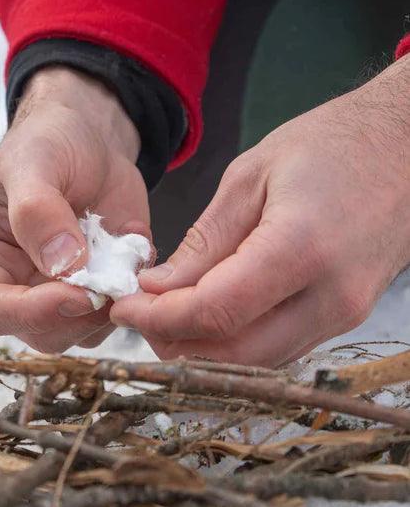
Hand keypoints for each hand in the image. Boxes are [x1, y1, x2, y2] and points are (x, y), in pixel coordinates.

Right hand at [0, 66, 148, 352]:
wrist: (87, 141)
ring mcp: (54, 295)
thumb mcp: (33, 162)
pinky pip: (115, 316)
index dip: (31, 312)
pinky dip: (131, 295)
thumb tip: (63, 264)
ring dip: (109, 307)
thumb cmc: (45, 144)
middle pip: (38, 333)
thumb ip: (37, 210)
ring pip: (80, 335)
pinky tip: (133, 256)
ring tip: (121, 256)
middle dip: (78, 315)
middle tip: (111, 281)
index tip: (76, 294)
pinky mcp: (94, 293)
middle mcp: (11, 288)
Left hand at [111, 55, 409, 366]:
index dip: (160, 318)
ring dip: (202, 347)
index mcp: (301, 249)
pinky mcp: (345, 316)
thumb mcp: (251, 177)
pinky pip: (279, 346)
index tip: (124, 306)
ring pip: (257, 360)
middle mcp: (330, 296)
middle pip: (235, 354)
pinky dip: (234, 340)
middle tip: (139, 315)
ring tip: (165, 314)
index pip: (215, 311)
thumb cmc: (330, 145)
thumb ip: (204, 242)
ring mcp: (344, 313)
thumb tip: (159, 289)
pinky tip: (207, 312)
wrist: (407, 145)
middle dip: (174, 342)